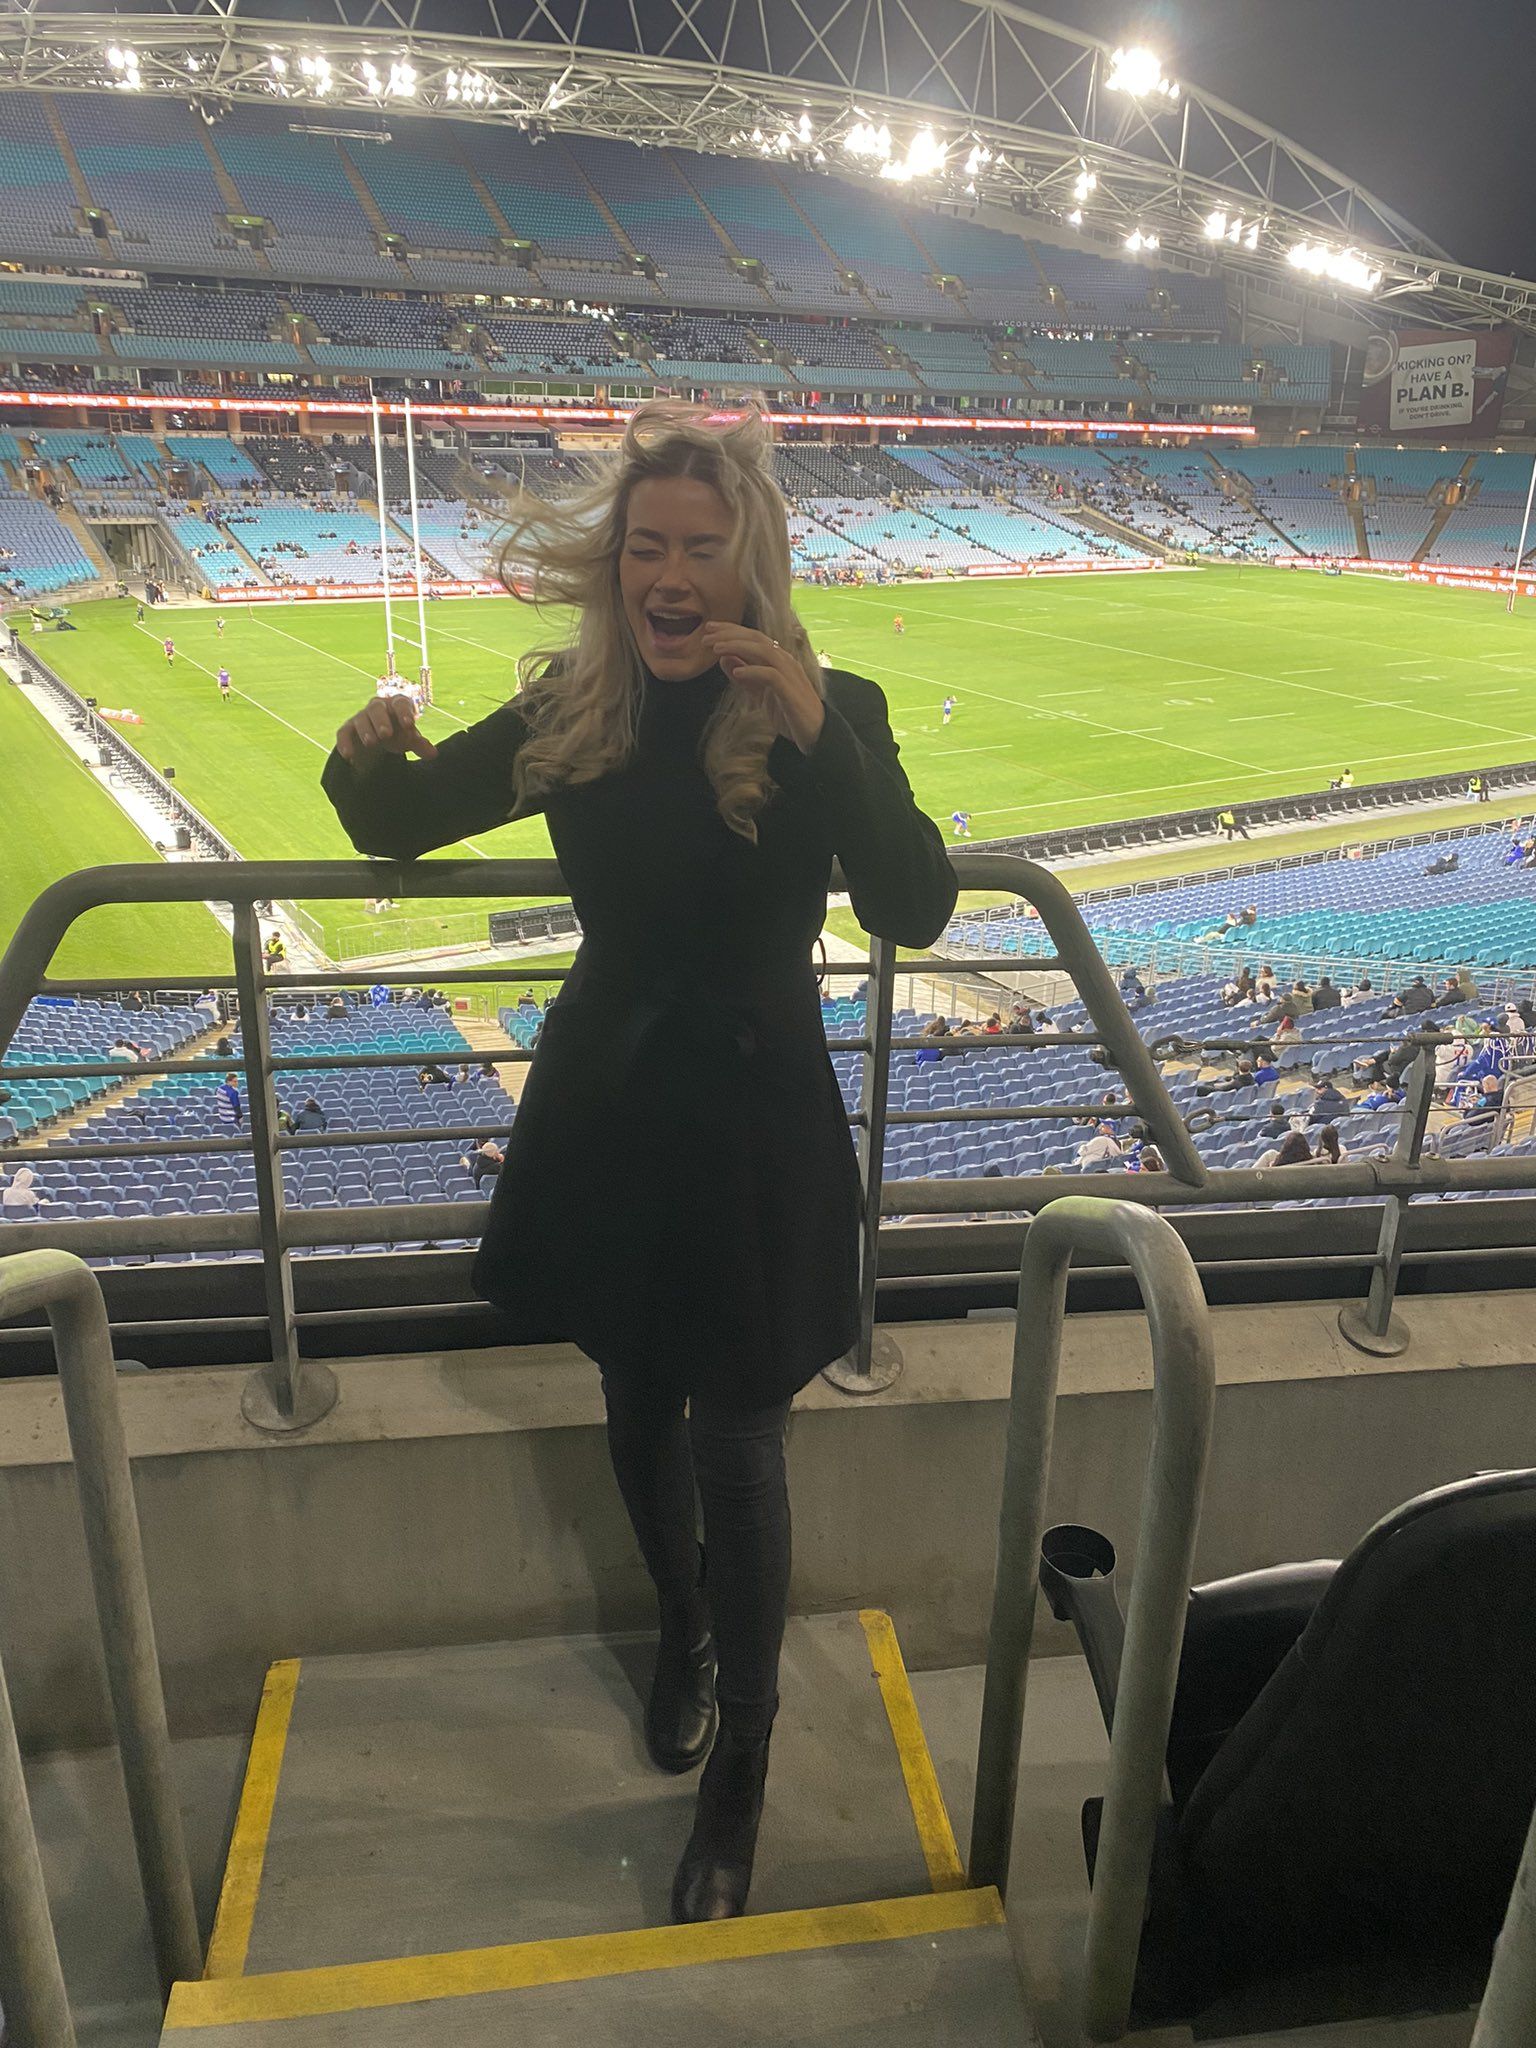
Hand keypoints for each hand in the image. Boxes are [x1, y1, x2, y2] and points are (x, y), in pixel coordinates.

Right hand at [335, 695, 436, 765]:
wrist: (377, 741)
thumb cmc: (397, 735)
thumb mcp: (409, 740)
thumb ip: (420, 745)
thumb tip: (433, 754)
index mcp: (396, 705)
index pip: (400, 703)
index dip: (405, 712)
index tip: (409, 724)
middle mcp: (377, 707)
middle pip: (376, 707)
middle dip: (381, 720)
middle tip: (386, 734)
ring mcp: (361, 717)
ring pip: (360, 719)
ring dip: (365, 730)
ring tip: (371, 743)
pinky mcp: (347, 729)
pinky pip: (343, 733)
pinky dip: (345, 743)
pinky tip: (349, 756)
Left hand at [701, 623, 824, 753]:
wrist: (815, 734)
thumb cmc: (788, 712)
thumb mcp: (760, 693)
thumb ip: (744, 677)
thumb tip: (724, 658)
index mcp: (778, 660)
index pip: (753, 638)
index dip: (731, 631)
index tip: (709, 630)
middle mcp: (785, 662)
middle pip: (757, 639)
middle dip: (730, 635)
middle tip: (706, 636)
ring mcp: (790, 675)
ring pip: (763, 651)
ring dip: (738, 647)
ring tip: (716, 650)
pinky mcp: (791, 692)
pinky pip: (771, 676)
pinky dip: (753, 671)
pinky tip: (736, 673)